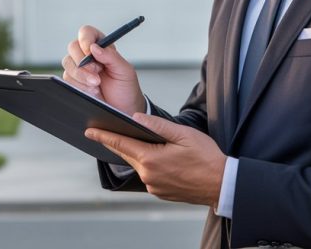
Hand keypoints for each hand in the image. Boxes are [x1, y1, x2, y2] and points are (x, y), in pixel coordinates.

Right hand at [61, 25, 144, 115]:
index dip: (85, 39)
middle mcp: (88, 54)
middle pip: (73, 46)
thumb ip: (111, 57)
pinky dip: (80, 85)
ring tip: (97, 85)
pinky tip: (92, 91)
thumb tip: (94, 48)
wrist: (122, 109)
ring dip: (82, 76)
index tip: (90, 51)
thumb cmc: (125, 88)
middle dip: (83, 61)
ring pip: (68, 64)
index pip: (87, 33)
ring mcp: (79, 67)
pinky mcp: (74, 81)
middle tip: (96, 72)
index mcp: (102, 46)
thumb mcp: (124, 71)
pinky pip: (67, 79)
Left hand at [86, 113, 225, 206]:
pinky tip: (155, 156)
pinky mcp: (160, 192)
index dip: (103, 136)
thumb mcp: (183, 135)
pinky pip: (148, 174)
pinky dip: (147, 164)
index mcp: (151, 159)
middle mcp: (148, 175)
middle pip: (127, 154)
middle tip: (106, 130)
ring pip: (138, 164)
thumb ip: (157, 126)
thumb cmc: (206, 157)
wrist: (222, 185)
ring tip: (137, 140)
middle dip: (117, 142)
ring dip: (136, 153)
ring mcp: (153, 186)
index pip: (120, 144)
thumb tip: (134, 118)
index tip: (88, 131)